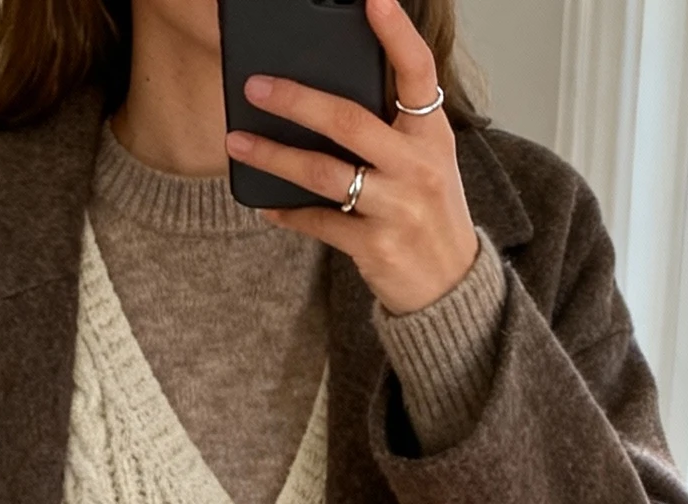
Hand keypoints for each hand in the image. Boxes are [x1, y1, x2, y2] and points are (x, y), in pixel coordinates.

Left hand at [226, 0, 478, 316]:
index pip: (417, 72)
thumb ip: (393, 126)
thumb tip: (327, 96)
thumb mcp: (427, 159)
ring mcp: (397, 208)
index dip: (397, 33)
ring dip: (274, 156)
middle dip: (297, 100)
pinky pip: (320, 221)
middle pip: (350, 121)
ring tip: (237, 142)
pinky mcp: (375, 247)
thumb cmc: (429, 210)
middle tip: (256, 86)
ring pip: (325, 173)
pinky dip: (289, 212)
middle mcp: (417, 166)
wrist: (449, 285)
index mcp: (432, 134)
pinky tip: (266, 203)